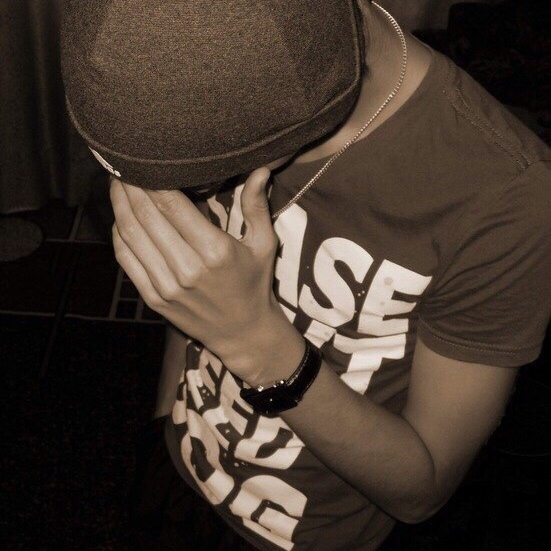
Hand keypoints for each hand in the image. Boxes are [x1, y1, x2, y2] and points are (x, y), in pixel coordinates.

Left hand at [109, 168, 302, 384]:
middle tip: (122, 164)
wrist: (243, 332)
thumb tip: (260, 169)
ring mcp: (167, 286)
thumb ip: (256, 206)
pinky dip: (119, 234)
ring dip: (119, 206)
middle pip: (145, 215)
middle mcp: (187, 268)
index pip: (171, 203)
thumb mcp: (264, 245)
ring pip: (131, 235)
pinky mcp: (154, 298)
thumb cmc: (255, 284)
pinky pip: (127, 259)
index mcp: (215, 251)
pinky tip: (120, 217)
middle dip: (129, 186)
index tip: (142, 159)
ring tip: (116, 184)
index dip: (150, 178)